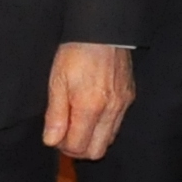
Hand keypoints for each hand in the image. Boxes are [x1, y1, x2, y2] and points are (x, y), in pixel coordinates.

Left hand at [41, 42, 136, 160]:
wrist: (101, 30)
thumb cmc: (76, 52)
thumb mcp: (57, 81)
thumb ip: (56, 114)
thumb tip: (52, 141)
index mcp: (90, 106)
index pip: (78, 146)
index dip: (63, 147)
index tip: (55, 137)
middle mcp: (110, 110)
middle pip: (96, 151)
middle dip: (78, 149)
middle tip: (65, 135)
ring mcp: (123, 104)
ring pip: (109, 140)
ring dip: (91, 138)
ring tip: (77, 123)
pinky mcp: (129, 97)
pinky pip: (117, 124)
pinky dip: (103, 126)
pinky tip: (91, 113)